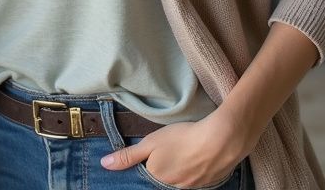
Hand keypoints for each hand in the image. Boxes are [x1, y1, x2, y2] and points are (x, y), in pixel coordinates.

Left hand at [101, 113, 245, 188]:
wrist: (220, 141)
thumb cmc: (182, 139)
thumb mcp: (150, 143)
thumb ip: (128, 156)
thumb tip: (104, 165)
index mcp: (159, 179)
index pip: (148, 178)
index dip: (148, 167)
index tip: (151, 158)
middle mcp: (175, 188)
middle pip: (164, 181)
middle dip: (164, 170)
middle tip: (170, 153)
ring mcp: (194, 187)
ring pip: (181, 180)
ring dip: (180, 170)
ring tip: (182, 155)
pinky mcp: (210, 183)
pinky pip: (197, 179)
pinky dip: (195, 170)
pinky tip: (197, 158)